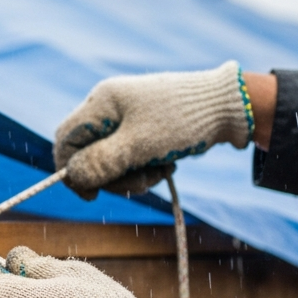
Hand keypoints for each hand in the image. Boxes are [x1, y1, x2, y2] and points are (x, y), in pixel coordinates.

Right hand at [54, 61, 252, 198]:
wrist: (232, 107)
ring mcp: (127, 117)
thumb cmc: (183, 122)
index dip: (69, 169)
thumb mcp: (140, 146)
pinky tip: (166, 165)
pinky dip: (144, 168)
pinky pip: (130, 156)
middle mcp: (110, 106)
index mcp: (102, 102)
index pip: (66, 138)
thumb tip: (71, 176)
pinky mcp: (144, 128)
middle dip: (111, 176)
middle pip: (89, 152)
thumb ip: (101, 161)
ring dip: (132, 175)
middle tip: (140, 184)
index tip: (90, 195)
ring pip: (111, 158)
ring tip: (160, 172)